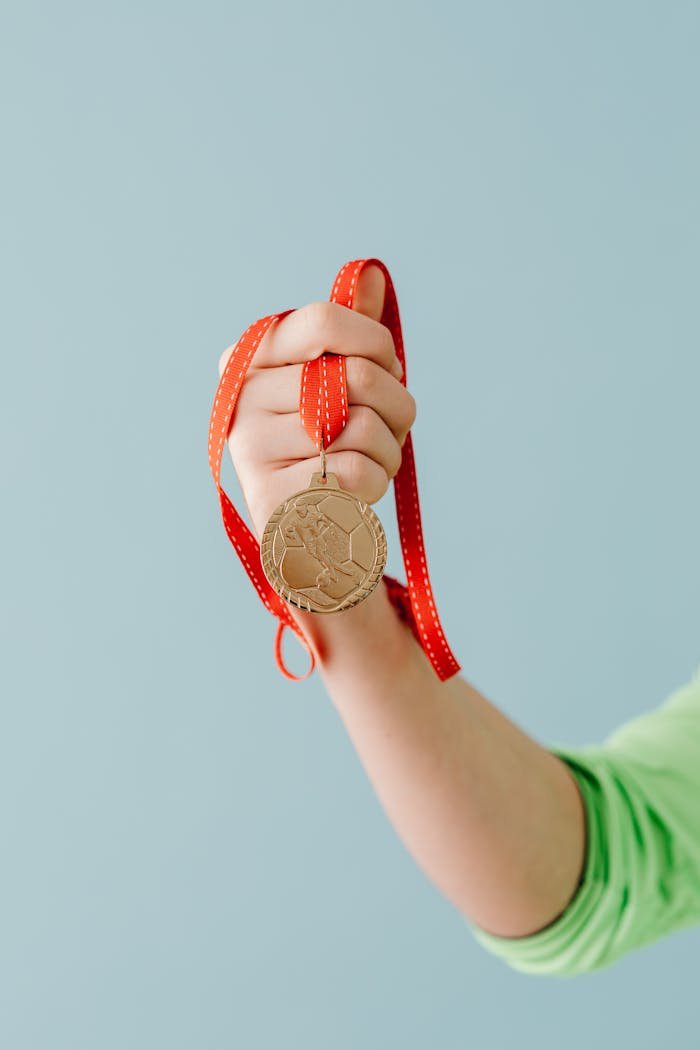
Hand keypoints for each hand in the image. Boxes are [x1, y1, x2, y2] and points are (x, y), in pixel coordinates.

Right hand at [217, 265, 416, 541]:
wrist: (309, 530)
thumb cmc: (327, 445)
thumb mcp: (338, 384)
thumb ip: (350, 333)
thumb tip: (371, 274)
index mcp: (250, 359)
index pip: (325, 320)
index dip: (376, 342)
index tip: (388, 367)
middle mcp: (242, 401)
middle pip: (356, 375)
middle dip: (397, 403)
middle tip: (393, 424)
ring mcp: (253, 452)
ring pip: (364, 427)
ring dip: (390, 449)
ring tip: (371, 460)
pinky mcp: (275, 501)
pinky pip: (359, 472)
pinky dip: (377, 482)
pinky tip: (357, 492)